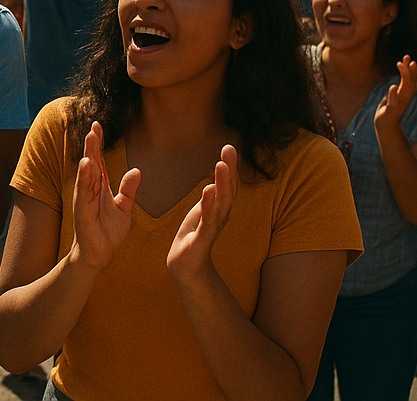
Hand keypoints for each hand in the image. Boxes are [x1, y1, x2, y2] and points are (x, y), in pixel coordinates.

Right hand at [70, 121, 140, 270]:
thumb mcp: (124, 209)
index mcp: (99, 188)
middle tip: (95, 126)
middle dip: (92, 145)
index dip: (98, 144)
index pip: (99, 162)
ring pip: (86, 175)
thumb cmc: (108, 233)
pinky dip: (84, 178)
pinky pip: (84, 192)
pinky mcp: (83, 212)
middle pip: (91, 163)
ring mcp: (85, 201)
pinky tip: (86, 164)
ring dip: (88, 156)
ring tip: (91, 139)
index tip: (98, 126)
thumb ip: (128, 190)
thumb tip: (136, 171)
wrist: (100, 256)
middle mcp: (90, 191)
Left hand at [166, 144, 237, 284]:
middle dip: (229, 170)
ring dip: (221, 184)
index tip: (229, 147)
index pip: (227, 185)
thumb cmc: (193, 239)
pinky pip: (207, 222)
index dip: (230, 167)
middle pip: (227, 191)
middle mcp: (219, 217)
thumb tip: (216, 179)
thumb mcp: (201, 213)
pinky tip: (208, 191)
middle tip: (230, 149)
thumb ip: (210, 198)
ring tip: (221, 165)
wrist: (185, 269)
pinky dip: (209, 206)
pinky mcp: (201, 241)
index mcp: (218, 209)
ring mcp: (212, 229)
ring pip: (220, 204)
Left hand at [374, 57, 416, 129]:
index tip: (409, 58)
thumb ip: (400, 87)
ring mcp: (399, 104)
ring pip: (404, 90)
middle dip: (410, 71)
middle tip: (409, 60)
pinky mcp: (391, 110)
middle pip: (410, 83)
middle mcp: (405, 98)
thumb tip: (401, 76)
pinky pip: (394, 102)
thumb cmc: (390, 109)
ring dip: (405, 78)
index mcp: (406, 94)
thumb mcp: (396, 95)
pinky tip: (392, 86)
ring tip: (401, 66)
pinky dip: (394, 94)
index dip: (412, 69)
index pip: (411, 80)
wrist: (385, 124)